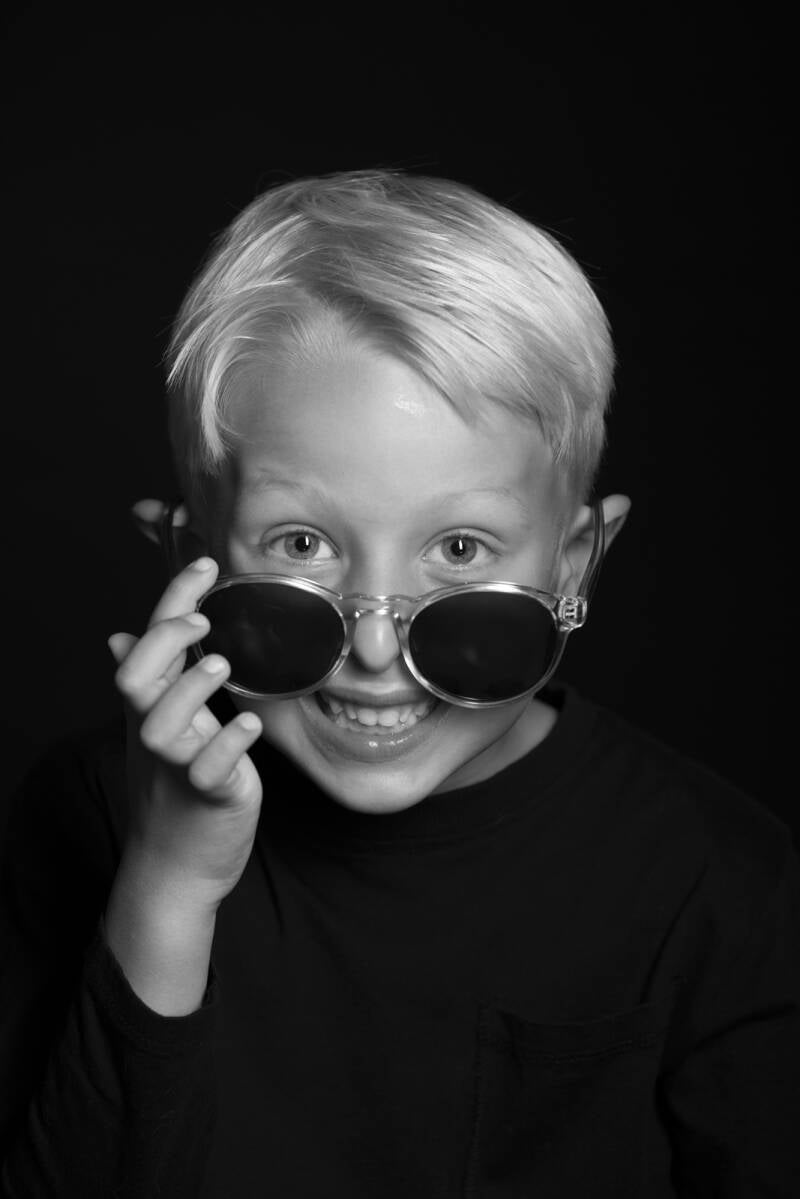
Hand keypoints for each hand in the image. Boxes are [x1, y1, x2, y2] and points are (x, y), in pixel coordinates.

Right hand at [108, 551, 263, 914]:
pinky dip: (227, 745)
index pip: (149, 641)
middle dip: (166, 641)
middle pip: (137, 678)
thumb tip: (122, 636)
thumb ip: (151, 679)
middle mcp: (156, 732)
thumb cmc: (173, 788)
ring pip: (164, 725)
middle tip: (204, 619)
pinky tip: (249, 723)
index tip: (206, 564)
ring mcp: (177, 766)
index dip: (173, 599)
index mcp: (150, 708)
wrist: (175, 867)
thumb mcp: (157, 728)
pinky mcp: (207, 798)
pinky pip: (208, 771)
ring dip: (191, 689)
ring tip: (223, 665)